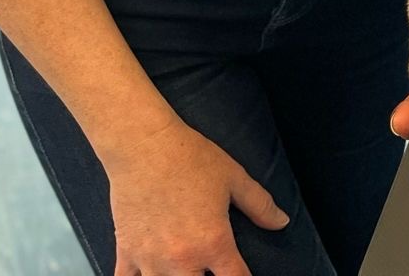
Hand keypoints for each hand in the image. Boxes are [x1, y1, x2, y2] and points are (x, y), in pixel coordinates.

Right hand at [105, 115, 286, 275]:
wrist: (144, 146)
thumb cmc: (190, 158)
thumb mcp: (234, 178)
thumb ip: (260, 205)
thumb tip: (282, 222)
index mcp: (213, 242)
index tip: (244, 275)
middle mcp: (182, 259)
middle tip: (212, 270)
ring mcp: (150, 260)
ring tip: (185, 271)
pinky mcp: (126, 252)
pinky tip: (151, 274)